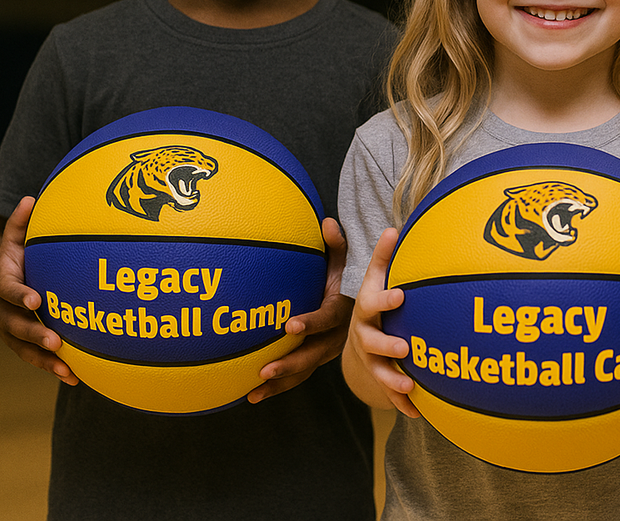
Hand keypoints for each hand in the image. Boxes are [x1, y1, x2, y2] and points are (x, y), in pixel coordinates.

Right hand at [0, 197, 77, 383]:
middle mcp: (2, 310)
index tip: (36, 300)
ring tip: (68, 370)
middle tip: (56, 341)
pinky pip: (34, 358)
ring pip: (23, 348)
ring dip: (44, 361)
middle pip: (14, 326)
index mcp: (1, 282)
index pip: (8, 290)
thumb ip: (20, 222)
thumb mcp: (12, 238)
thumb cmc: (12, 256)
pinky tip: (76, 378)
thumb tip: (29, 199)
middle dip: (34, 334)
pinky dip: (52, 368)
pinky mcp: (20, 342)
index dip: (20, 295)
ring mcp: (10, 328)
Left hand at [250, 217, 353, 402]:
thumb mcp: (348, 264)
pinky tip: (250, 396)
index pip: (327, 318)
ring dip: (279, 383)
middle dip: (289, 363)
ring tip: (253, 391)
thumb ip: (338, 246)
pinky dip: (276, 388)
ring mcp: (327, 352)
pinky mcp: (317, 361)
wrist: (370, 313)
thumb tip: (327, 222)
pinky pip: (297, 377)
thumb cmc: (351, 282)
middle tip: (264, 369)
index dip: (310, 323)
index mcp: (343, 311)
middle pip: (312, 354)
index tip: (290, 326)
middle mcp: (337, 337)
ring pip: (303, 371)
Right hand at [345, 228, 418, 415]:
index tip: (401, 295)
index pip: (373, 303)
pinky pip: (390, 393)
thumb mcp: (372, 278)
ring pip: (379, 371)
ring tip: (409, 384)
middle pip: (372, 342)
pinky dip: (403, 402)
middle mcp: (364, 336)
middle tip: (405, 347)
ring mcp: (370, 360)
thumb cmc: (373, 300)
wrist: (356, 335)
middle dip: (387, 345)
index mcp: (365, 310)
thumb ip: (382, 256)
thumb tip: (394, 228)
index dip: (385, 300)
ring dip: (392, 379)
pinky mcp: (379, 377)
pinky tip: (418, 412)